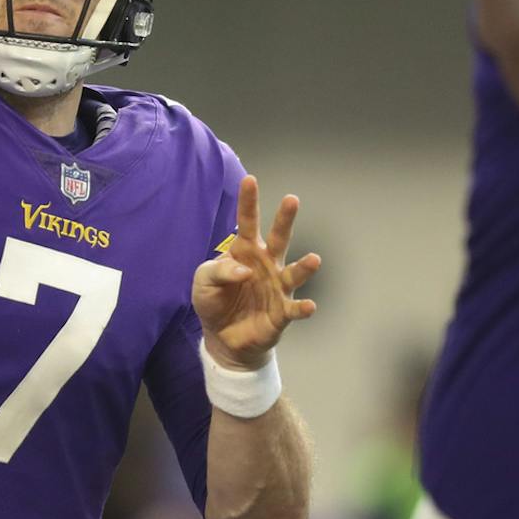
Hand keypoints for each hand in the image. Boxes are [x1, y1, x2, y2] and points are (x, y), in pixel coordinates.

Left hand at [193, 176, 322, 371]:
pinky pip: (295, 309)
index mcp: (245, 251)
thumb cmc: (215, 302)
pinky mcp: (282, 313)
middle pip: (279, 238)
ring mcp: (277, 287)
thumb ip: (218, 270)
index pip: (247, 222)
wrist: (223, 339)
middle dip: (285, 220)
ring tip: (314, 259)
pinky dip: (303, 308)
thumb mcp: (203, 281)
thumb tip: (245, 271)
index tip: (250, 180)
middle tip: (292, 200)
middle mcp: (266, 264)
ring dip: (305, 267)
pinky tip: (309, 306)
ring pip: (294, 273)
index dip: (248, 202)